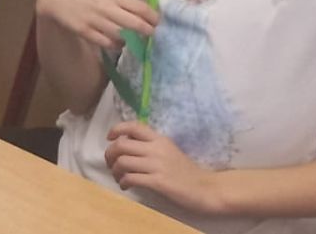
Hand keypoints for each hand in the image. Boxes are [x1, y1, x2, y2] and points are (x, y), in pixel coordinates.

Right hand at [38, 0, 157, 50]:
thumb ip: (123, 2)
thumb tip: (146, 13)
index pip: (140, 7)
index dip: (154, 17)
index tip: (160, 23)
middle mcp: (106, 8)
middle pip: (135, 23)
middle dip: (148, 31)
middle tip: (153, 35)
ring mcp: (95, 20)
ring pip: (122, 35)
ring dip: (131, 40)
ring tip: (134, 40)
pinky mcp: (85, 31)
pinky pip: (106, 43)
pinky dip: (115, 45)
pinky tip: (117, 43)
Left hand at [106, 121, 225, 214]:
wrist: (206, 189)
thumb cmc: (186, 171)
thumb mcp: (169, 151)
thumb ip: (150, 146)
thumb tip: (125, 144)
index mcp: (160, 139)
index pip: (134, 126)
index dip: (116, 129)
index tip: (109, 137)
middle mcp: (157, 149)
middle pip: (121, 145)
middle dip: (109, 155)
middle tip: (111, 164)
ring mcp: (158, 166)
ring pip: (122, 162)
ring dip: (115, 171)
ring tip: (118, 177)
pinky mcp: (159, 182)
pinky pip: (131, 178)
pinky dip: (123, 182)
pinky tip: (126, 186)